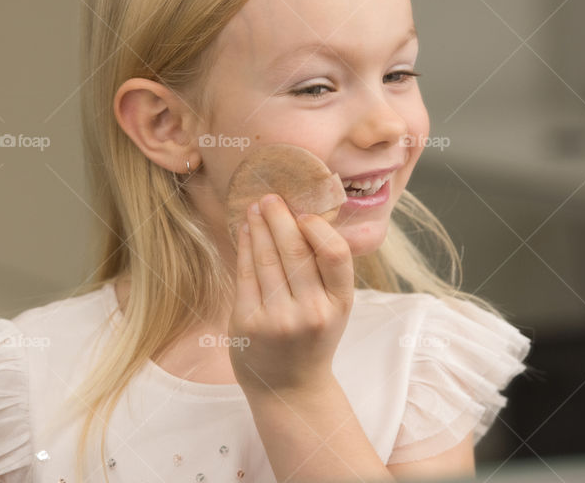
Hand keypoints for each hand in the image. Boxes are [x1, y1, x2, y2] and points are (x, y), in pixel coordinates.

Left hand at [227, 193, 354, 397]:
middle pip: (296, 250)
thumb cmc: (313, 338)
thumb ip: (324, 270)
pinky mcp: (248, 324)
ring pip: (267, 258)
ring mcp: (278, 319)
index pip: (335, 255)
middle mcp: (311, 312)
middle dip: (280, 217)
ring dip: (259, 226)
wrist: (289, 388)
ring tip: (254, 207)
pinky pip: (245, 275)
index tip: (303, 211)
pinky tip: (245, 232)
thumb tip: (302, 215)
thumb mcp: (333, 308)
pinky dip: (245, 247)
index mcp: (340, 304)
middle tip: (270, 196)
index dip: (317, 227)